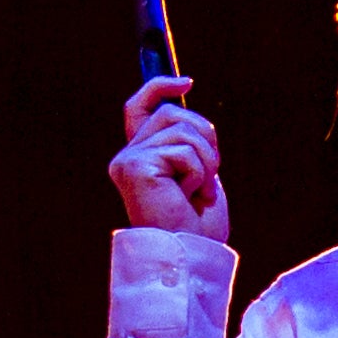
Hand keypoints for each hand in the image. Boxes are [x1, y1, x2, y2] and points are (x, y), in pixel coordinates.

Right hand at [109, 75, 226, 240]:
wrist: (191, 256)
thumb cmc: (197, 224)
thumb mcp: (198, 171)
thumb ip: (187, 139)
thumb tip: (186, 97)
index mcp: (141, 157)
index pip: (141, 106)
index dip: (160, 86)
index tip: (187, 81)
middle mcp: (128, 157)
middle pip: (172, 113)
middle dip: (204, 136)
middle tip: (210, 173)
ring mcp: (129, 161)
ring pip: (181, 128)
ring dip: (206, 159)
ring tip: (200, 191)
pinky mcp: (136, 168)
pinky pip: (182, 150)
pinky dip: (199, 173)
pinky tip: (190, 196)